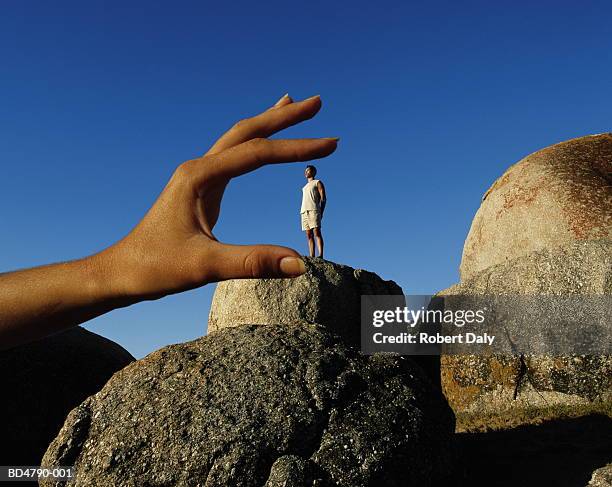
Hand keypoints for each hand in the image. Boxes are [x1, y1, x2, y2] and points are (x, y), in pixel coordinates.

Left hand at [95, 94, 337, 300]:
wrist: (120, 272)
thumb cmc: (154, 267)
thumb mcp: (205, 266)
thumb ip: (252, 262)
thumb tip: (299, 265)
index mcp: (199, 177)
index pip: (257, 154)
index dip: (296, 147)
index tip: (331, 144)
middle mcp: (198, 169)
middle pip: (247, 132)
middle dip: (283, 117)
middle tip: (318, 103)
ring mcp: (199, 177)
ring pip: (239, 140)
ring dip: (268, 124)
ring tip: (293, 106)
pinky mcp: (200, 190)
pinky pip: (233, 158)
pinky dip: (254, 144)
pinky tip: (262, 143)